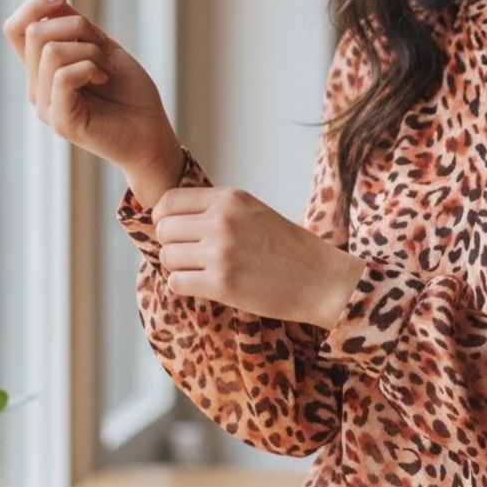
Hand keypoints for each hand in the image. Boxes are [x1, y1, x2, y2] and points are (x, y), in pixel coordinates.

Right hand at [3, 0, 183, 206]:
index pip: (16, 30)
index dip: (33, 6)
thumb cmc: (133, 96)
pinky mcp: (62, 121)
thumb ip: (77, 29)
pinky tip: (105, 80)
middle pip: (34, 33)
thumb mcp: (105, 51)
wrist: (153, 134)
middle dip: (76, 28)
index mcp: (44, 72)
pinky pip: (63, 76)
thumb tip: (54, 1)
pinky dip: (89, 68)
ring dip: (89, 51)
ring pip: (50, 52)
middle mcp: (38, 89)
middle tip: (103, 49)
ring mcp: (47, 107)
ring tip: (107, 71)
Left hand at [152, 186, 365, 327]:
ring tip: (204, 273)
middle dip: (173, 246)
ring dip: (180, 268)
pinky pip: (176, 283)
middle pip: (164, 231)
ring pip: (167, 257)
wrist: (322, 280)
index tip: (177, 234)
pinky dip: (185, 287)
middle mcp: (221, 221)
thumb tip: (172, 219)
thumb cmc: (290, 250)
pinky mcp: (221, 284)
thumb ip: (218, 210)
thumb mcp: (254, 212)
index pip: (168, 202)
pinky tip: (207, 287)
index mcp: (230, 199)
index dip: (165, 220)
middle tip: (193, 258)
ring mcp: (220, 252)